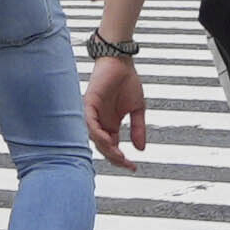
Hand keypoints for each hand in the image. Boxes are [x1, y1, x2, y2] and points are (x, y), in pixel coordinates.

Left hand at [81, 40, 150, 165]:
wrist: (122, 62)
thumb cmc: (127, 82)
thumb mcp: (138, 109)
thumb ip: (138, 129)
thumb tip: (141, 149)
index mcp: (110, 125)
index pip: (113, 148)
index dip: (121, 160)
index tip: (133, 167)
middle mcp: (100, 122)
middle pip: (103, 147)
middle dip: (114, 158)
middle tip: (126, 164)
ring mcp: (93, 114)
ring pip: (95, 138)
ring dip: (106, 148)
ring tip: (118, 156)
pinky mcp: (88, 103)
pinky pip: (90, 122)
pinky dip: (97, 133)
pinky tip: (107, 140)